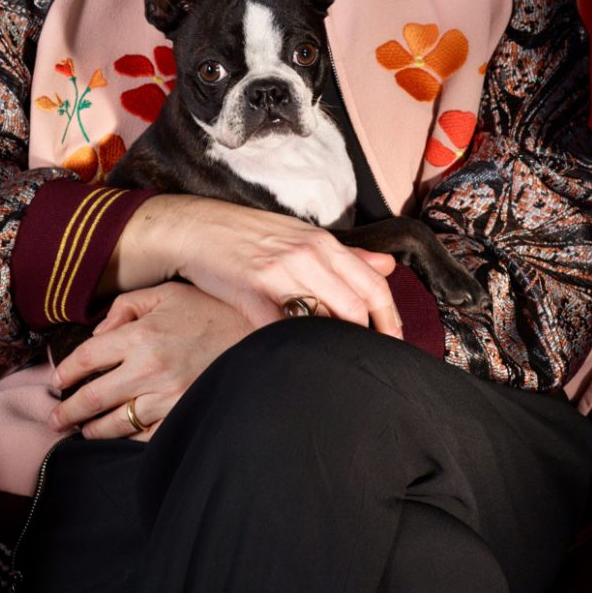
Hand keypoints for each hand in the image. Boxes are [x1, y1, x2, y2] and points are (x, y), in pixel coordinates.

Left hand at [49, 280, 249, 439]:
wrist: (257, 338)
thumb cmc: (211, 311)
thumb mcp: (168, 293)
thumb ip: (127, 306)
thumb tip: (100, 334)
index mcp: (140, 336)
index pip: (87, 359)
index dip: (65, 373)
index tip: (56, 382)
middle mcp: (148, 370)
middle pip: (93, 399)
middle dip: (67, 412)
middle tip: (55, 420)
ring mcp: (165, 398)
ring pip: (115, 424)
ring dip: (92, 431)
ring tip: (82, 432)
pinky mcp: (181, 415)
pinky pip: (145, 436)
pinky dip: (128, 440)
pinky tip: (119, 438)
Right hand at [103, 194, 400, 337]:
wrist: (196, 228)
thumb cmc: (249, 234)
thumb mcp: (301, 235)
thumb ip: (346, 254)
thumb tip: (388, 266)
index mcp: (322, 242)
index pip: (372, 284)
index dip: (390, 318)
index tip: (395, 342)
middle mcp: (306, 254)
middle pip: (355, 305)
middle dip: (370, 338)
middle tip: (372, 363)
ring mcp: (279, 272)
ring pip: (324, 318)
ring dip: (335, 345)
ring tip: (341, 365)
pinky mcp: (251, 291)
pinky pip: (281, 327)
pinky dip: (294, 345)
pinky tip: (298, 358)